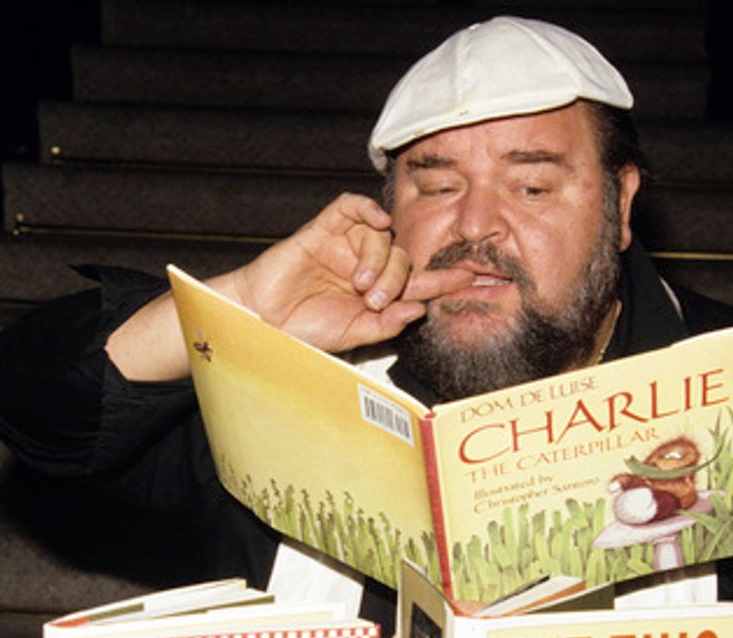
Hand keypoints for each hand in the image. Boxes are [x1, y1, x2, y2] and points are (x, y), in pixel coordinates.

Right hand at [230, 193, 472, 352]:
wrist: (262, 321)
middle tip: (377, 301)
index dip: (443, 280)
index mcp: (377, 294)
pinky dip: (368, 209)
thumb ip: (387, 324)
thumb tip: (419, 309)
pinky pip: (352, 206)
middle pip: (402, 257)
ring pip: (382, 235)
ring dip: (378, 260)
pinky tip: (376, 221)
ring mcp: (346, 246)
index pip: (418, 282)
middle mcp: (366, 267)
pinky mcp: (324, 229)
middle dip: (397, 279)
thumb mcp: (353, 335)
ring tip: (359, 286)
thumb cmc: (303, 330)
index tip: (470, 278)